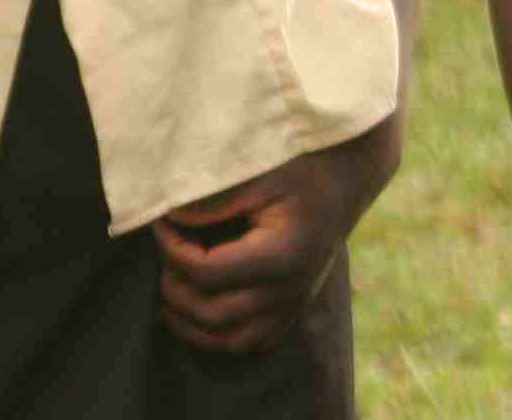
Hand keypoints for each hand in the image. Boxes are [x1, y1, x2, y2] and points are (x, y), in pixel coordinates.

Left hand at [154, 125, 394, 352]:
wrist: (348, 177)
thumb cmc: (303, 170)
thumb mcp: (258, 176)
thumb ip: (212, 201)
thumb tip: (167, 221)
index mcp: (283, 253)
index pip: (206, 271)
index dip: (172, 250)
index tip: (162, 225)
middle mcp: (292, 287)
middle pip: (212, 313)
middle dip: (175, 290)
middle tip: (165, 260)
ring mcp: (295, 302)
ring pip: (229, 340)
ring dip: (191, 325)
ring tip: (174, 291)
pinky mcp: (296, 307)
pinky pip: (253, 342)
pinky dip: (222, 336)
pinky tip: (204, 310)